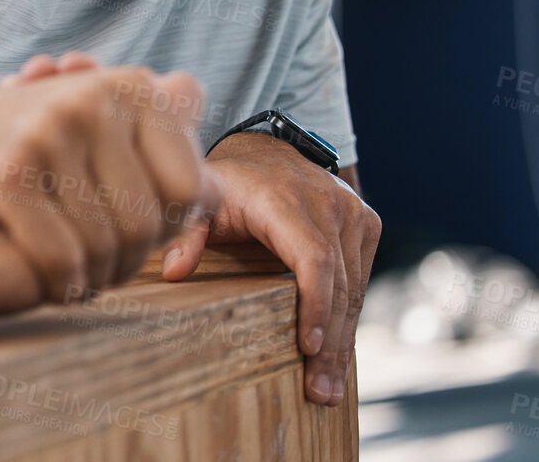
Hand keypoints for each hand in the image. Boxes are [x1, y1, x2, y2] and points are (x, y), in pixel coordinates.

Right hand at [0, 59, 220, 304]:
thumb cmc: (31, 138)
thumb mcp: (98, 121)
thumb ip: (161, 148)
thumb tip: (216, 193)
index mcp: (130, 86)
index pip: (188, 187)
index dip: (169, 227)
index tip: (140, 239)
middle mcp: (93, 101)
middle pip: (147, 223)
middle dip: (128, 262)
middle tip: (105, 269)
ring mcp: (47, 135)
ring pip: (104, 246)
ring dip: (93, 278)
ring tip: (79, 277)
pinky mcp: (5, 177)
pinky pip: (59, 259)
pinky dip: (60, 284)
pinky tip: (53, 283)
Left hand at [160, 131, 379, 405]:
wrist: (268, 146)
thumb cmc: (231, 181)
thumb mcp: (202, 199)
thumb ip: (186, 232)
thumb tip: (171, 271)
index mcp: (287, 201)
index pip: (314, 259)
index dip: (314, 305)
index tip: (308, 348)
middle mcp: (329, 205)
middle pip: (339, 284)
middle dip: (330, 343)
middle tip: (318, 392)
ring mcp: (354, 213)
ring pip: (354, 288)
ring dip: (344, 340)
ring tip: (328, 388)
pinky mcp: (367, 223)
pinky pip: (360, 280)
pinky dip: (349, 318)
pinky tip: (339, 356)